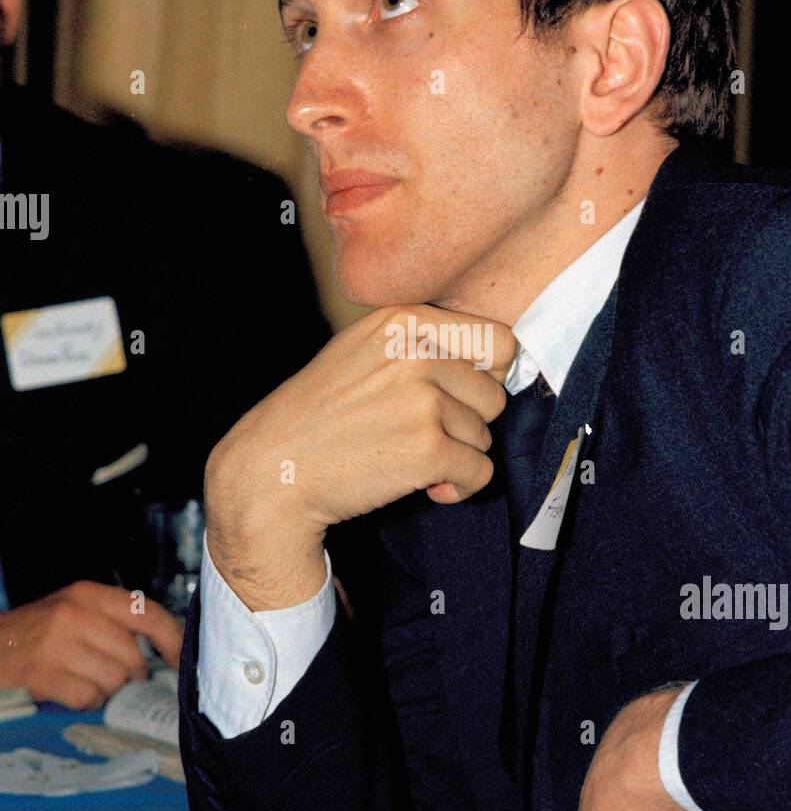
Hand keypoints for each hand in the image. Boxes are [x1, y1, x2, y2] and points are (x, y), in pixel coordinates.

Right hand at [0, 581, 182, 709]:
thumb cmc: (33, 634)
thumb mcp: (72, 612)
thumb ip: (112, 623)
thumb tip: (162, 652)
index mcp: (87, 595)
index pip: (147, 613)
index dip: (173, 639)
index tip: (181, 661)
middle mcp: (74, 614)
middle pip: (133, 656)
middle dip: (129, 675)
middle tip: (109, 676)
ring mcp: (57, 644)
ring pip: (114, 679)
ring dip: (105, 690)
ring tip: (83, 680)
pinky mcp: (43, 674)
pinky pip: (89, 697)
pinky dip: (85, 701)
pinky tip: (68, 691)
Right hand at [205, 304, 515, 609]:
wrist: (272, 471)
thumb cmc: (317, 416)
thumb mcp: (362, 351)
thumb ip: (422, 345)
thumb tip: (498, 361)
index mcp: (402, 321)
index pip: (497, 341)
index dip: (486, 377)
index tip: (459, 398)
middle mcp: (416, 354)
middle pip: (493, 395)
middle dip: (466, 424)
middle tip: (422, 436)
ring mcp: (423, 401)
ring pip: (484, 437)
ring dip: (456, 457)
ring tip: (409, 459)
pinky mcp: (428, 449)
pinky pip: (479, 473)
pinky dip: (457, 489)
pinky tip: (424, 487)